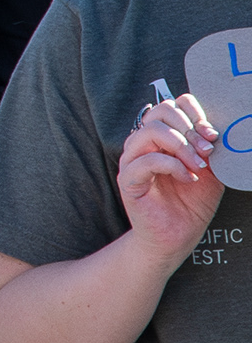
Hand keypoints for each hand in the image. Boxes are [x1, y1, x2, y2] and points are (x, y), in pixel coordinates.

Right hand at [122, 93, 223, 264]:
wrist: (176, 237)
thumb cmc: (191, 204)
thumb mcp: (210, 171)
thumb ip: (209, 150)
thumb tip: (214, 130)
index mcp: (163, 137)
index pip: (172, 104)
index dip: (194, 113)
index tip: (212, 134)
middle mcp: (144, 143)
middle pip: (160, 111)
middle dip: (189, 128)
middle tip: (207, 150)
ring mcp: (132, 159)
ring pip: (151, 131)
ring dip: (182, 146)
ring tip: (198, 166)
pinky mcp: (128, 179)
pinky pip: (146, 161)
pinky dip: (173, 166)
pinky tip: (187, 178)